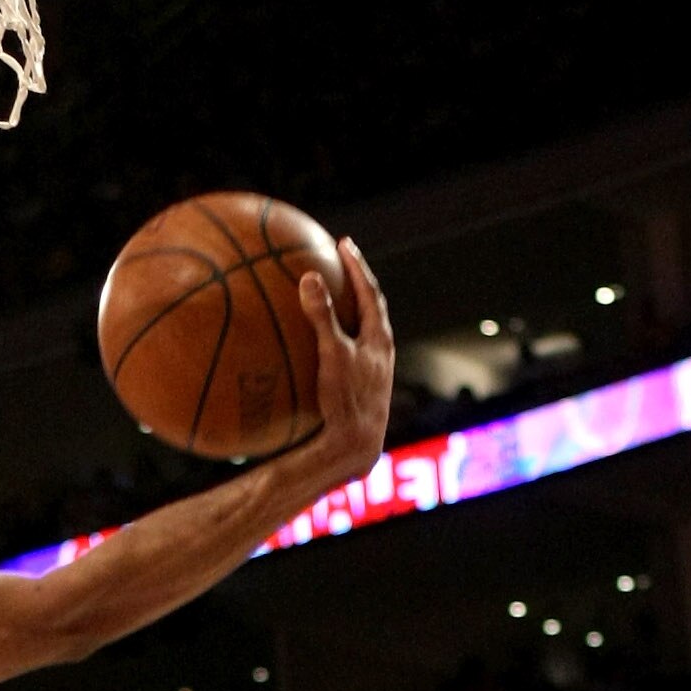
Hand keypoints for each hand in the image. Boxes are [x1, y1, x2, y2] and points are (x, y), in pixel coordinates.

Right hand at [284, 239, 394, 497]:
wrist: (357, 446)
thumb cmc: (347, 400)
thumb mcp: (332, 354)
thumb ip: (321, 317)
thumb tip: (309, 278)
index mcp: (380, 337)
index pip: (370, 291)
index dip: (357, 266)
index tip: (344, 244)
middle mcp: (381, 352)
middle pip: (371, 308)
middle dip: (356, 284)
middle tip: (341, 263)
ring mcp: (373, 371)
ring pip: (362, 332)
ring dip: (348, 313)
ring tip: (332, 299)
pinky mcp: (361, 389)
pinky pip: (348, 355)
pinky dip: (334, 341)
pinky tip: (314, 349)